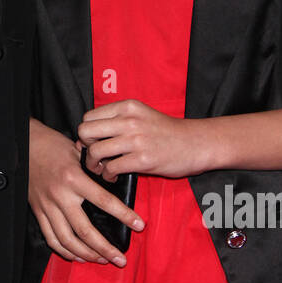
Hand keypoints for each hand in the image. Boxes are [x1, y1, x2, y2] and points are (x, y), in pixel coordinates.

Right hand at [28, 118, 143, 265]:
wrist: (24, 145)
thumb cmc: (53, 145)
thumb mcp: (78, 151)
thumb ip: (95, 167)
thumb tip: (114, 179)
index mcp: (73, 178)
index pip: (103, 200)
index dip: (123, 215)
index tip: (139, 225)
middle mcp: (60, 195)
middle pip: (84, 230)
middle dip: (105, 248)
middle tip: (121, 259)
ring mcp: (47, 206)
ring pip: (67, 240)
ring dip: (86, 254)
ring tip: (102, 260)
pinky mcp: (38, 212)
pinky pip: (51, 238)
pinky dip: (65, 251)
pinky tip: (78, 256)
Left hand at [79, 100, 211, 178]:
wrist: (195, 143)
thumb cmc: (166, 131)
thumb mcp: (141, 115)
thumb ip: (117, 120)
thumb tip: (87, 134)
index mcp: (127, 106)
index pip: (89, 117)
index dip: (87, 133)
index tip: (94, 143)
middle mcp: (129, 120)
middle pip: (86, 131)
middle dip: (86, 147)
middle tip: (95, 157)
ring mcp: (136, 140)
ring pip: (95, 151)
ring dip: (94, 164)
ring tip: (103, 169)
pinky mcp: (143, 159)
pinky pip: (111, 168)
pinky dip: (108, 175)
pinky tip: (114, 176)